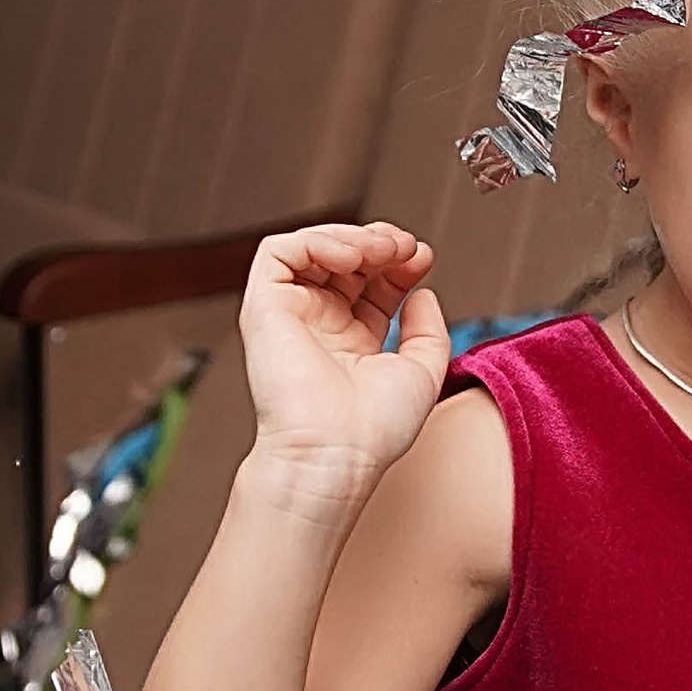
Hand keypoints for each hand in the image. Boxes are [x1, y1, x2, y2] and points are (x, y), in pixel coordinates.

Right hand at [240, 221, 449, 490]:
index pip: (372, 283)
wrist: (335, 453)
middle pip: (345, 261)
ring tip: (382, 249)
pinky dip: (317, 240)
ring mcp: (290, 315)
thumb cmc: (374, 430)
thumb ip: (428, 330)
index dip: (398, 262)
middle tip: (405, 247)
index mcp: (353, 343)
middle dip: (379, 242)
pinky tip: (351, 255)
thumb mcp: (423, 371)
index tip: (423, 258)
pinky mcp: (263, 308)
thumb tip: (423, 292)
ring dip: (353, 237)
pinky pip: (279, 252)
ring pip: (312, 249)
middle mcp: (319, 327)